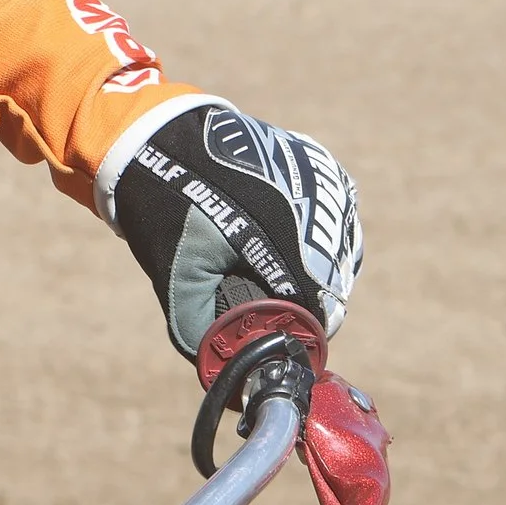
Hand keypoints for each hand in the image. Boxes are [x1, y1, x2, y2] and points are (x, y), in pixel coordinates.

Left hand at [113, 102, 363, 359]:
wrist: (163, 136)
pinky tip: (287, 247)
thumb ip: (199, 326)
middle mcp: (317, 204)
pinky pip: (339, 225)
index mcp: (286, 232)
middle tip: (272, 311)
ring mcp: (326, 182)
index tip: (283, 343)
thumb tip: (221, 368)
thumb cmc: (167, 206)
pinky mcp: (326, 169)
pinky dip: (321, 244)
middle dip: (305, 304)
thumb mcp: (176, 273)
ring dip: (317, 274)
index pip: (318, 306)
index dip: (300, 332)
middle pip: (334, 283)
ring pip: (342, 255)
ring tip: (273, 275)